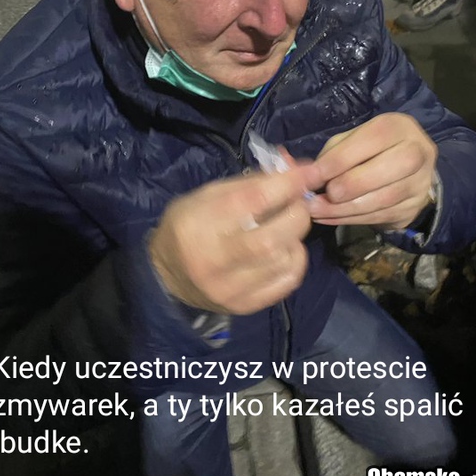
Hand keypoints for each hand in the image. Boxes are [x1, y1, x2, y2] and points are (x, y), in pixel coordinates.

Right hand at [149, 169, 311, 314]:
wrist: (166, 277)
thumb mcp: (207, 195)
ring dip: (295, 236)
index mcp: (200, 223)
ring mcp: (230, 288)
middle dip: (297, 212)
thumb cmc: (188, 226)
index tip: (308, 172)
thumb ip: (250, 183)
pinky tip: (284, 249)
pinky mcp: (244, 305)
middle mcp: (214, 259)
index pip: (254, 200)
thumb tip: (294, 169)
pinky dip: (295, 259)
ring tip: (285, 226)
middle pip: (273, 236)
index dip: (288, 184)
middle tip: (297, 202)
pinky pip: (288, 281)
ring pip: (284, 258)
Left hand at [302, 113, 437, 230]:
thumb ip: (330, 154)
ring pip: (384, 199)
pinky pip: (381, 216)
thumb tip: (300, 170)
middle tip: (326, 193)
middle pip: (389, 169)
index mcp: (398, 127)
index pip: (373, 139)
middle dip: (352, 184)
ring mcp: (420, 183)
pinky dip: (351, 219)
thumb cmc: (369, 150)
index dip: (342, 158)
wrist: (403, 172)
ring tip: (318, 210)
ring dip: (346, 208)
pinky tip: (329, 218)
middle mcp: (417, 152)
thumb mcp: (351, 142)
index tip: (316, 174)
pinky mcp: (413, 208)